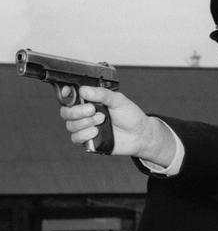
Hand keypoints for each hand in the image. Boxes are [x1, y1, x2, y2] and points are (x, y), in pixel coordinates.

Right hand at [59, 85, 174, 164]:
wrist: (139, 135)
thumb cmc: (130, 116)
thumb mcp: (117, 100)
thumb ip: (101, 94)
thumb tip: (84, 90)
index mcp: (89, 101)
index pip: (70, 97)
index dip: (65, 94)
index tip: (69, 93)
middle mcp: (85, 114)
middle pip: (66, 112)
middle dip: (77, 111)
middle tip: (93, 110)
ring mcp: (86, 128)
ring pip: (70, 126)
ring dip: (84, 123)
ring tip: (101, 120)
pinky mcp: (89, 141)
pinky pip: (76, 139)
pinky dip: (84, 135)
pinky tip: (96, 132)